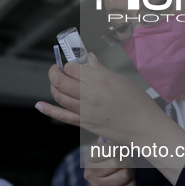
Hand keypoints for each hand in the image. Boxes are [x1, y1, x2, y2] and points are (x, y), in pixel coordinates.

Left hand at [36, 52, 168, 145]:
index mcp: (98, 79)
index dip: (68, 64)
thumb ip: (100, 69)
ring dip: (53, 87)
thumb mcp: (120, 79)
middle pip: (60, 80)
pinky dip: (49, 110)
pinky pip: (62, 116)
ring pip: (59, 96)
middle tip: (56, 70)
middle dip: (54, 73)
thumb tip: (88, 58)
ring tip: (55, 82)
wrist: (144, 127)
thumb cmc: (138, 102)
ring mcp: (85, 110)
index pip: (71, 68)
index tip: (71, 64)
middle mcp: (88, 94)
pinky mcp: (85, 123)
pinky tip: (40, 105)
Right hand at [84, 137, 136, 185]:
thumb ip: (112, 144)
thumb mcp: (114, 154)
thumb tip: (105, 137)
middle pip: (116, 162)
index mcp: (90, 160)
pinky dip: (133, 185)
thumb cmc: (117, 169)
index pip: (103, 149)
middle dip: (126, 162)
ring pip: (125, 175)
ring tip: (126, 176)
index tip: (120, 151)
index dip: (116, 149)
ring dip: (130, 174)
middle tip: (125, 165)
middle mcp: (91, 175)